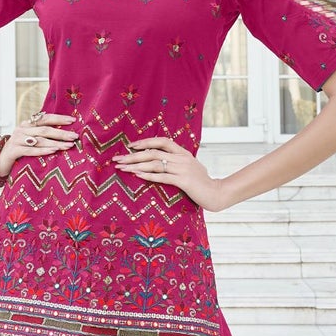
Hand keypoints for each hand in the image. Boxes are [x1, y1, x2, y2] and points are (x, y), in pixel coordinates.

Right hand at [0, 111, 77, 177]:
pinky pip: (30, 150)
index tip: (73, 121)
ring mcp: (16, 139)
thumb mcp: (29, 140)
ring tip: (68, 146)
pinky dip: (43, 150)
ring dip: (56, 143)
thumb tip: (64, 133)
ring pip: (40, 140)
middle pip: (45, 129)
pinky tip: (53, 151)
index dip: (59, 119)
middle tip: (74, 136)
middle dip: (61, 133)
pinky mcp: (13, 150)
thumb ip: (41, 135)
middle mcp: (22, 129)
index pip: (45, 118)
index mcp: (27, 124)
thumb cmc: (18, 150)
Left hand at [111, 135, 225, 210]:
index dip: (145, 142)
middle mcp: (182, 158)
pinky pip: (162, 176)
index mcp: (183, 153)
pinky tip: (137, 175)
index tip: (130, 146)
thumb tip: (161, 161)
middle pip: (153, 152)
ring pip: (155, 163)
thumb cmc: (202, 183)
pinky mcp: (184, 181)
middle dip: (133, 155)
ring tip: (122, 168)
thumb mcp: (190, 167)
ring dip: (136, 165)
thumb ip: (177, 162)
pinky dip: (148, 175)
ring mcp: (183, 169)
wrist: (217, 193)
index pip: (162, 141)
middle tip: (118, 159)